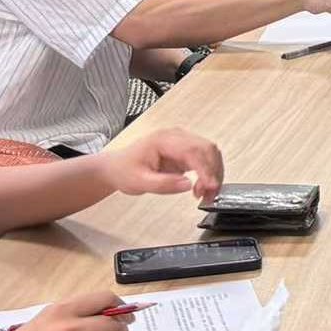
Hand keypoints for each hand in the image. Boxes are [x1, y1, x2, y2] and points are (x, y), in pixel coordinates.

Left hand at [102, 127, 223, 202]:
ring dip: (213, 173)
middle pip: (207, 149)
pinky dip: (209, 173)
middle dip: (213, 172)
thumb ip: (163, 184)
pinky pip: (205, 159)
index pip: (193, 150)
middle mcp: (176, 136)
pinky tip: (201, 187)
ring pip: (210, 153)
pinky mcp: (185, 151)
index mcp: (163, 140)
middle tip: (208, 194)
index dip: (205, 168)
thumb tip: (187, 184)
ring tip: (203, 193)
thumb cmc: (124, 171)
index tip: (210, 186)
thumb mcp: (139, 182)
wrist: (117, 168)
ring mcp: (182, 142)